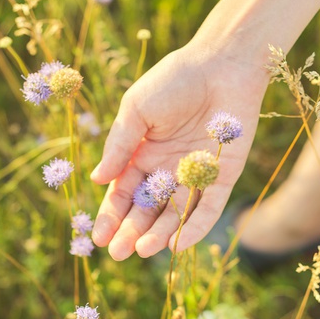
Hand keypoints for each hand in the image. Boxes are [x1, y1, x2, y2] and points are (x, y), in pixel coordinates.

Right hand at [90, 42, 267, 259]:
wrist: (222, 64)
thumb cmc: (174, 80)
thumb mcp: (136, 111)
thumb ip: (119, 146)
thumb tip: (97, 180)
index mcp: (143, 154)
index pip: (124, 193)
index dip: (111, 216)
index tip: (100, 238)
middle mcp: (167, 169)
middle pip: (147, 209)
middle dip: (132, 231)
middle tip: (119, 254)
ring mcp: (195, 175)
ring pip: (175, 213)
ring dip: (159, 234)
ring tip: (143, 251)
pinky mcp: (222, 177)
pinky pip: (208, 208)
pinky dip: (194, 227)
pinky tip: (176, 245)